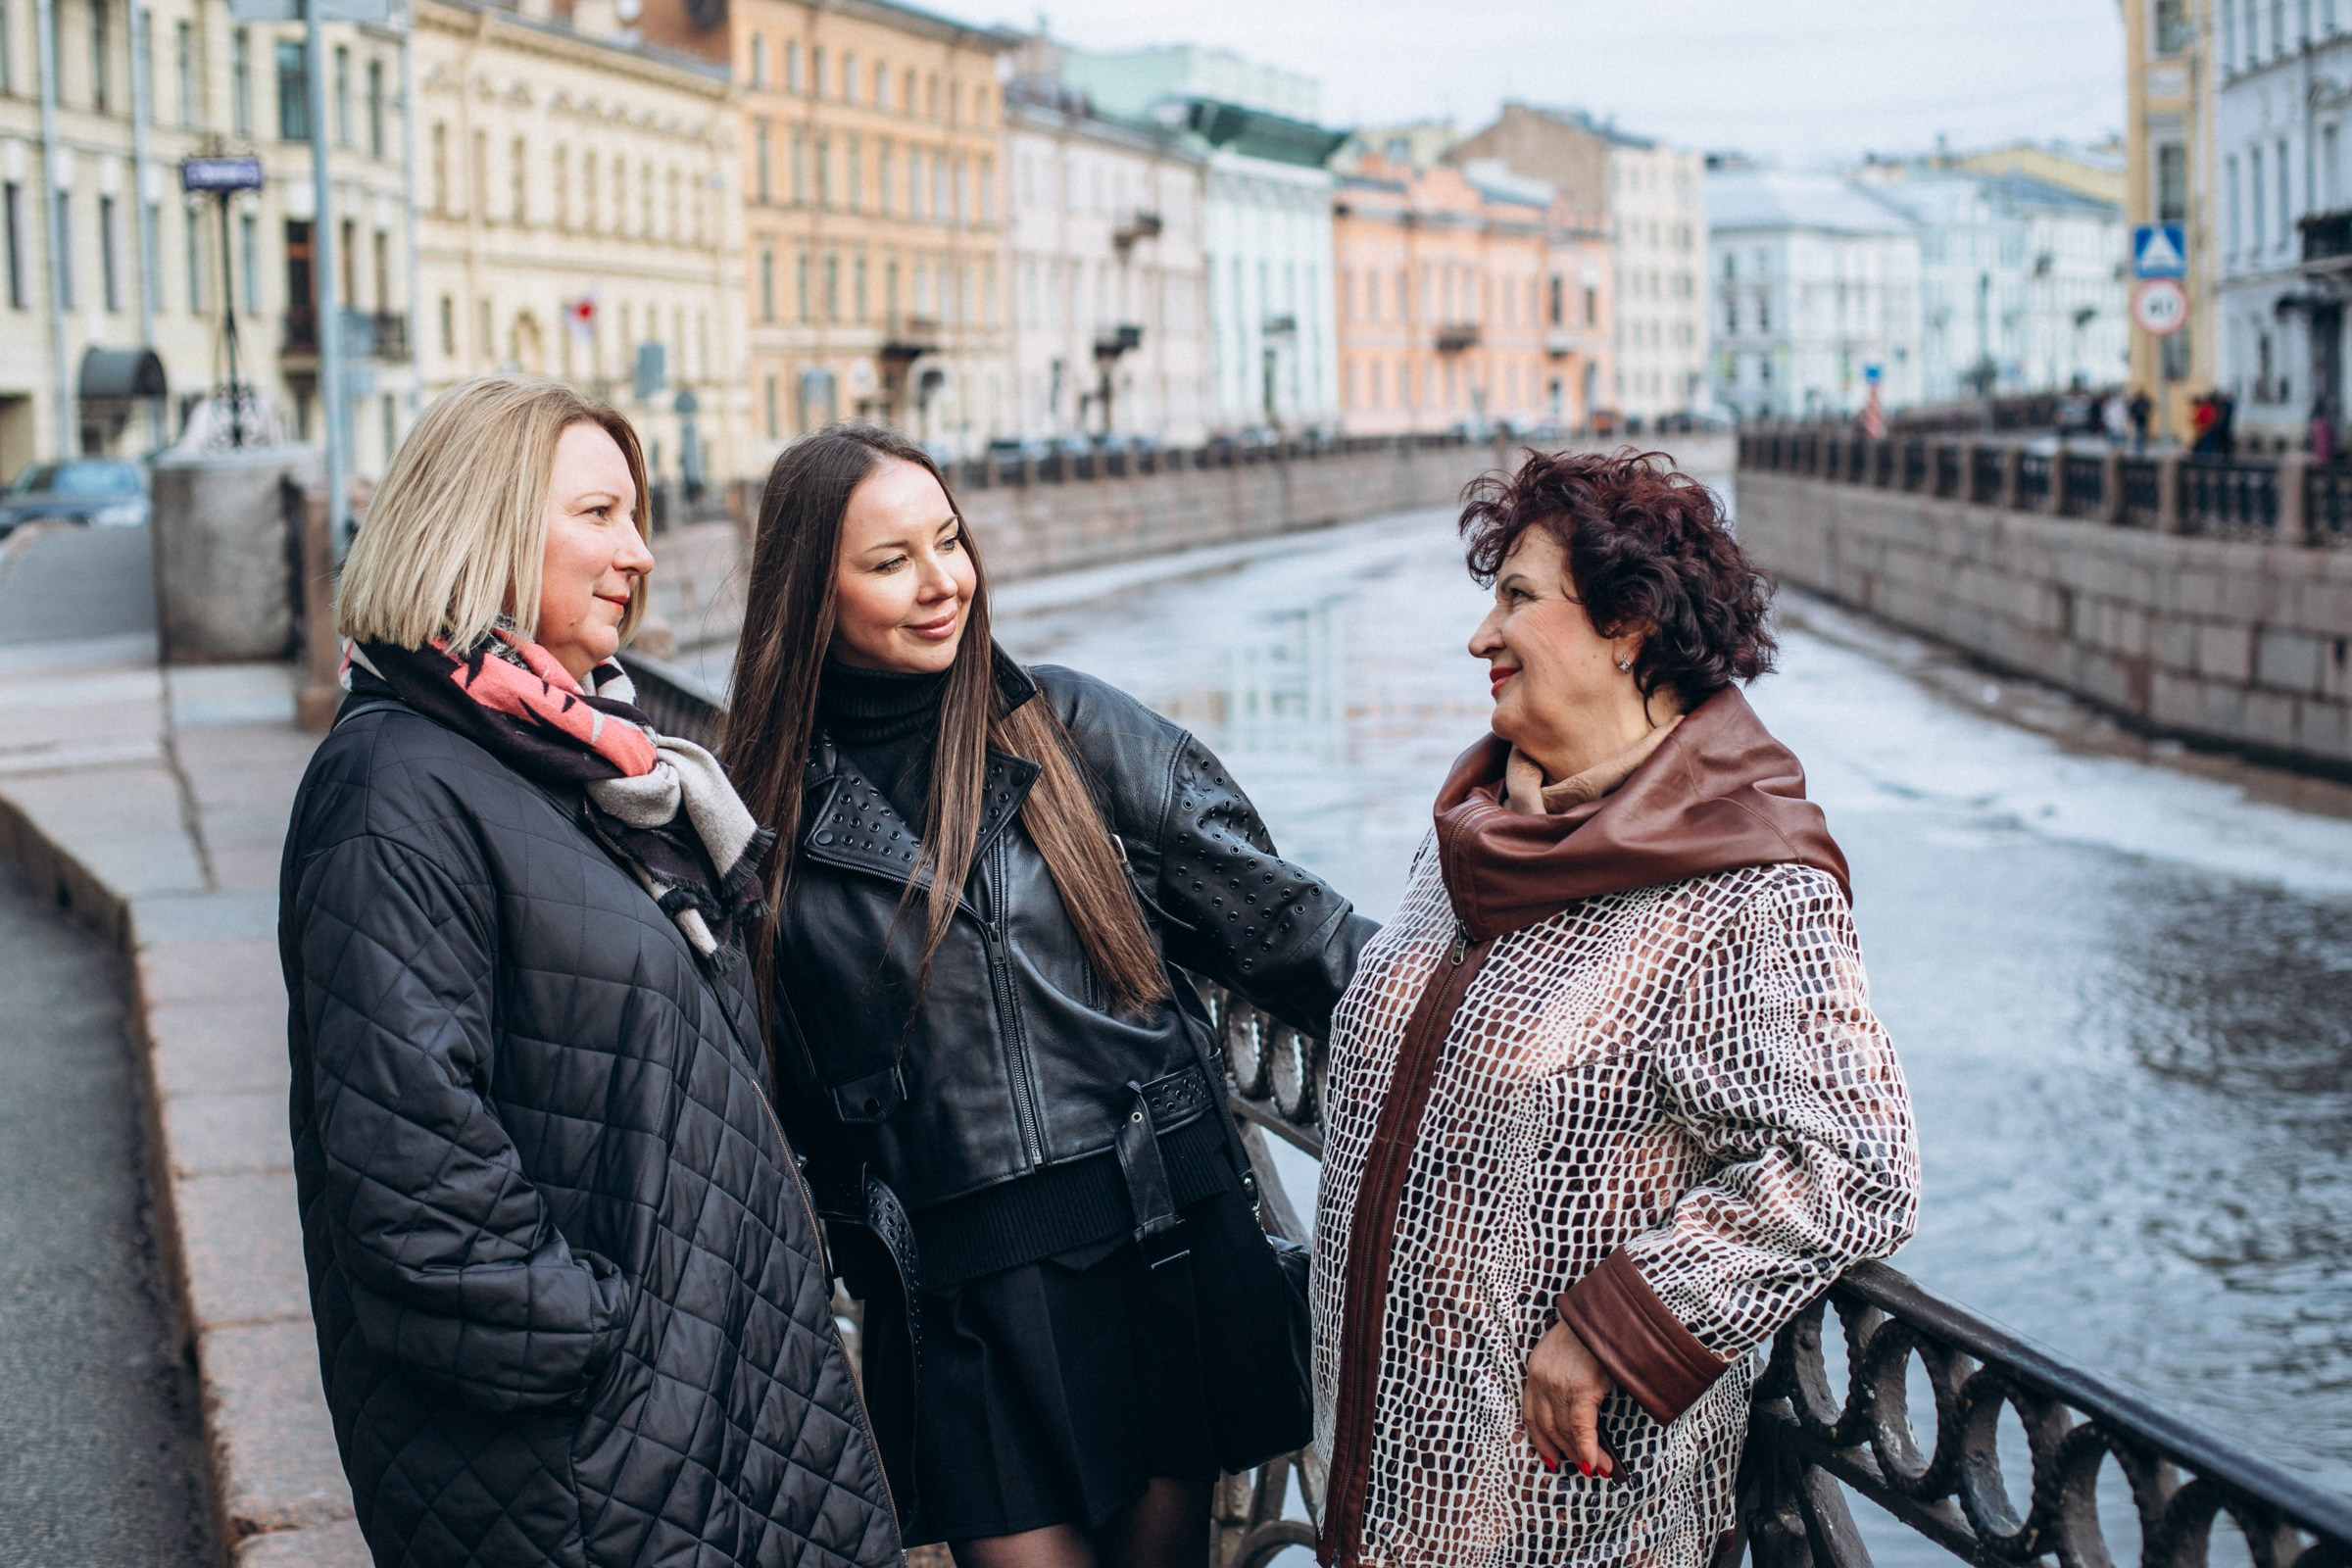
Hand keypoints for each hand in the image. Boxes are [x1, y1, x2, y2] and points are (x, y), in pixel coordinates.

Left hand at [1522, 1319, 1618, 1480]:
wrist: (1605, 1312)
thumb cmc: (1591, 1333)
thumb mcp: (1568, 1355)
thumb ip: (1566, 1381)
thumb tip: (1580, 1414)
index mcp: (1535, 1370)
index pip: (1532, 1414)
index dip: (1540, 1440)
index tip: (1550, 1458)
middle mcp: (1541, 1379)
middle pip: (1549, 1427)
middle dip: (1567, 1452)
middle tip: (1585, 1468)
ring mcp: (1559, 1385)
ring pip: (1566, 1431)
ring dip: (1583, 1455)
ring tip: (1600, 1468)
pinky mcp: (1581, 1388)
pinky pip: (1581, 1427)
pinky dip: (1589, 1448)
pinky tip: (1597, 1463)